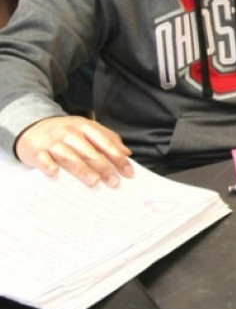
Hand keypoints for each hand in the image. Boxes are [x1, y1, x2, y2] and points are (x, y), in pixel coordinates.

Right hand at [15, 116, 133, 186]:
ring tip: (94, 181)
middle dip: (104, 167)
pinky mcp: (37, 151)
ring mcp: (54, 142)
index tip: (128, 173)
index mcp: (86, 127)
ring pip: (70, 156)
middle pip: (89, 152)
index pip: (105, 143)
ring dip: (82, 169)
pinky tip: (55, 173)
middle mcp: (70, 133)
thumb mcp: (87, 129)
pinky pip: (43, 159)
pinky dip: (48, 165)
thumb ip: (107, 139)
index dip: (118, 157)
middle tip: (114, 182)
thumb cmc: (66, 132)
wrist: (34, 126)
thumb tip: (126, 153)